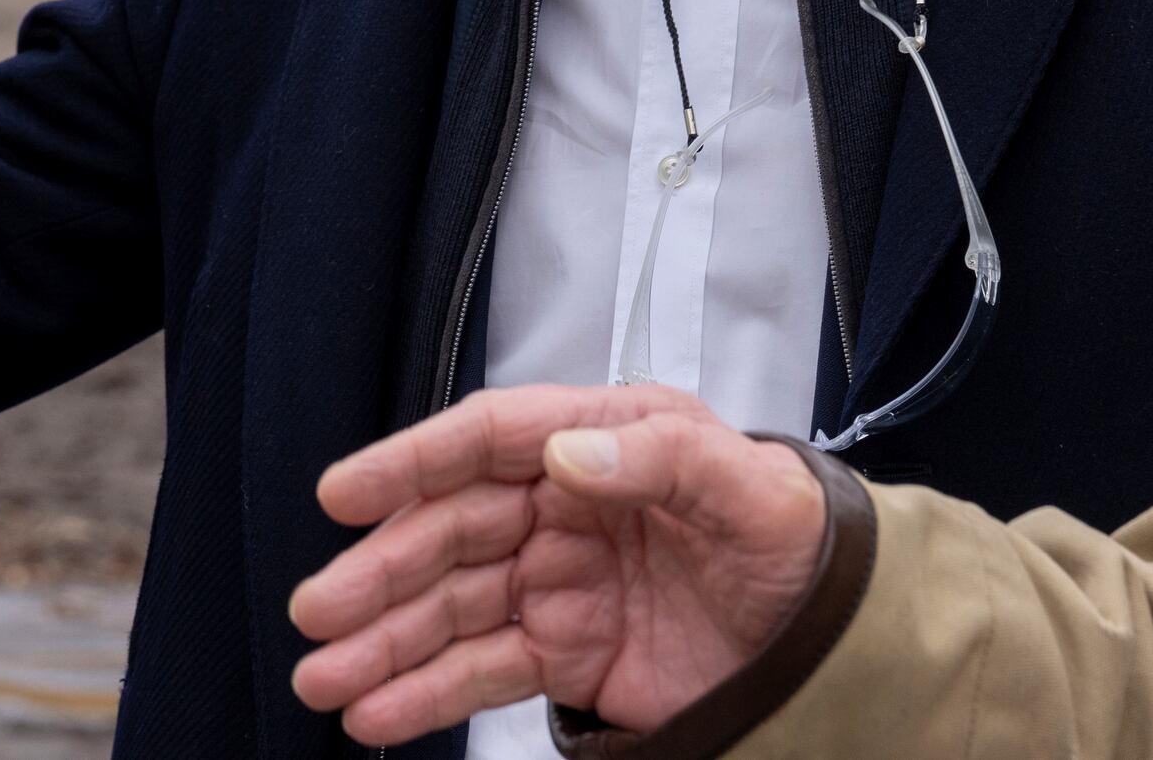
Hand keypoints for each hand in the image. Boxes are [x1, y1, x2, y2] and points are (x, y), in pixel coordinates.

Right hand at [290, 384, 827, 746]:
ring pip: (451, 608)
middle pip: (453, 532)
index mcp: (605, 439)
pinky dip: (426, 693)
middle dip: (381, 572)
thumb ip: (660, 458)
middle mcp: (567, 505)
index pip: (491, 438)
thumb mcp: (746, 485)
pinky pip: (481, 669)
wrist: (833, 632)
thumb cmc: (795, 535)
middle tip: (320, 612)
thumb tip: (566, 452)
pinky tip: (377, 713)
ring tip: (325, 680)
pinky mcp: (565, 652)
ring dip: (384, 642)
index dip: (414, 462)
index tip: (346, 493)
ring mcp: (559, 582)